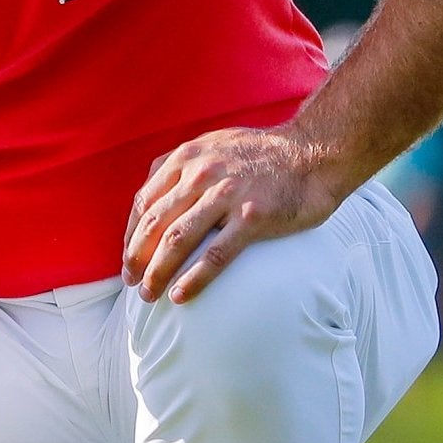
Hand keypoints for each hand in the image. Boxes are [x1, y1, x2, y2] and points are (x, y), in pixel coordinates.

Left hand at [122, 127, 347, 303]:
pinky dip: (193, 279)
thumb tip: (157, 193)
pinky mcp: (253, 218)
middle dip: (136, 258)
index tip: (128, 258)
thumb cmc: (265, 154)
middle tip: (132, 283)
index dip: (130, 235)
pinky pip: (215, 255)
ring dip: (157, 272)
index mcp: (188, 158)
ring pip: (177, 240)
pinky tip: (180, 296)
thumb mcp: (216, 145)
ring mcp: (227, 195)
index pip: (144, 202)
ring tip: (149, 295)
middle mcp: (201, 174)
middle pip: (154, 224)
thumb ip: (185, 165)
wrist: (314, 152)